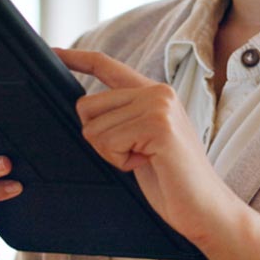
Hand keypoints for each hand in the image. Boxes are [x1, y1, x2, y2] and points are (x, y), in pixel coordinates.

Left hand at [55, 48, 234, 244]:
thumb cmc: (172, 181)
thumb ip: (123, 118)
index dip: (77, 58)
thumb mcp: (142, 140)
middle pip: (87, 106)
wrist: (205, 207)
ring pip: (94, 128)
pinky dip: (120, 162)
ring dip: (111, 155)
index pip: (106, 66)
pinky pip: (108, 142)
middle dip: (98, 139)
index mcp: (153, 92)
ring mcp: (159, 105)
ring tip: (144, 160)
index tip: (53, 51)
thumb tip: (84, 110)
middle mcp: (157, 91)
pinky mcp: (158, 125)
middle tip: (133, 155)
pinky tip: (146, 164)